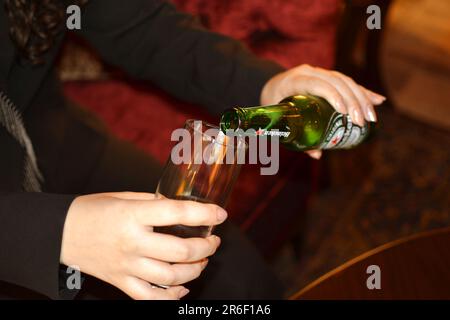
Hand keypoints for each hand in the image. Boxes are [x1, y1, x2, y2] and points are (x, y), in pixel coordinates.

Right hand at [60, 192, 226, 299]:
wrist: (60, 233)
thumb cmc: (93, 210)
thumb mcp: (125, 197)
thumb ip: (154, 203)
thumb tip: (181, 209)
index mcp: (133, 215)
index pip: (178, 213)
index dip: (205, 213)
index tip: (220, 214)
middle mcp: (132, 243)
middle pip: (180, 252)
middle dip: (206, 247)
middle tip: (213, 241)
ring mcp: (127, 266)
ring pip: (171, 277)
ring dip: (195, 271)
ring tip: (203, 261)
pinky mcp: (120, 282)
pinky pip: (150, 298)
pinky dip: (172, 297)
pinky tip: (183, 288)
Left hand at [261, 64, 385, 158]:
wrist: (270, 86)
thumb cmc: (274, 106)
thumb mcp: (279, 119)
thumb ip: (296, 136)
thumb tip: (317, 154)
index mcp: (294, 81)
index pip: (315, 84)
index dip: (331, 95)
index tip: (343, 111)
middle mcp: (308, 72)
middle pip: (335, 82)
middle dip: (352, 101)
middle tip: (361, 122)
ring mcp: (319, 72)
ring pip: (344, 81)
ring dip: (361, 98)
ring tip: (371, 117)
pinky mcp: (328, 76)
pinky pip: (348, 82)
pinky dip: (363, 92)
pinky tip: (378, 101)